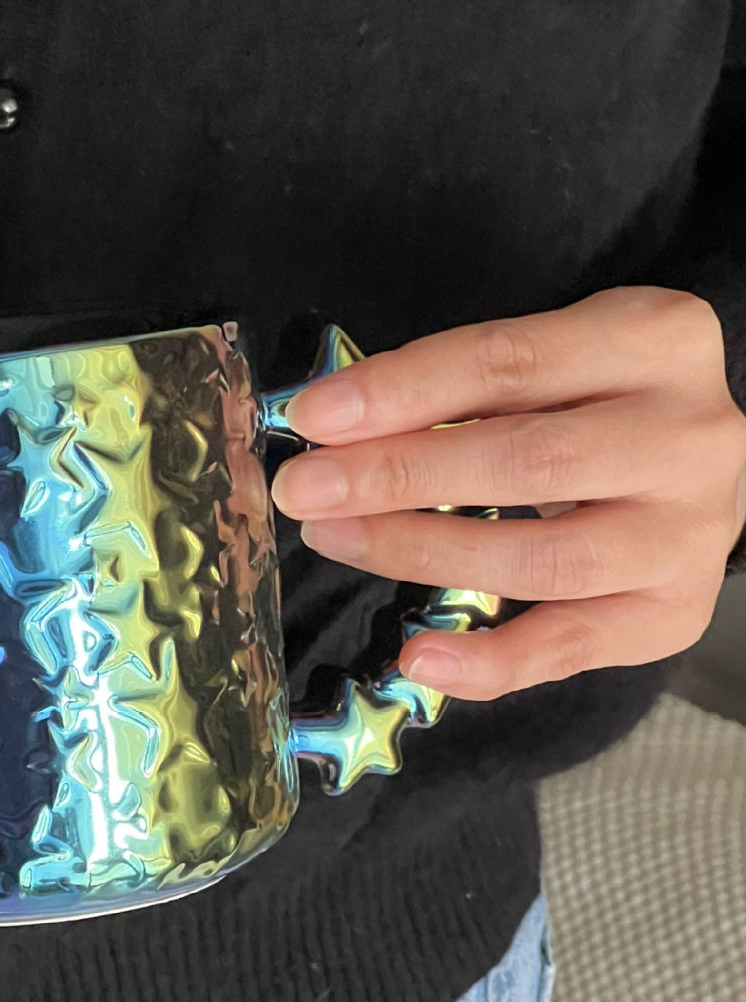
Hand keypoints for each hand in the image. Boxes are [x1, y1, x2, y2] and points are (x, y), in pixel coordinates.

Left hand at [271, 287, 745, 700]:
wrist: (695, 467)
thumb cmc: (598, 404)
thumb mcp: (549, 364)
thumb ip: (461, 389)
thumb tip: (331, 429)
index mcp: (657, 340)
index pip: (510, 362)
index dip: (401, 390)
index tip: (312, 416)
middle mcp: (690, 435)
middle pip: (527, 459)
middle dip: (399, 475)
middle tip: (306, 489)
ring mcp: (691, 532)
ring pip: (545, 557)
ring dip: (422, 553)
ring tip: (338, 540)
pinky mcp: (673, 611)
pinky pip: (571, 647)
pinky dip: (490, 661)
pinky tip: (420, 656)